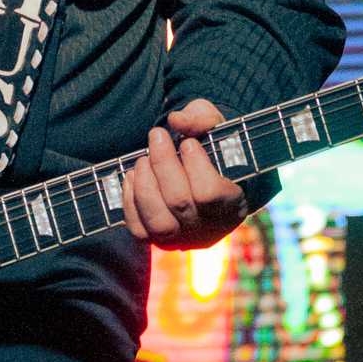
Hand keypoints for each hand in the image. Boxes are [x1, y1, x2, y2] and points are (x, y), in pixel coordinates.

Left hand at [122, 98, 250, 249]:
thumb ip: (201, 120)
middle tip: (157, 135)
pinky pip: (138, 229)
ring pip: (158, 222)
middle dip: (163, 163)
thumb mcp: (216, 128)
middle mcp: (209, 230)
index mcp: (233, 205)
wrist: (207, 180)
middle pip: (179, 203)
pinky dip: (130, 201)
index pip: (210, 194)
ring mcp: (182, 239)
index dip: (195, 165)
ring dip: (145, 185)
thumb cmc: (215, 150)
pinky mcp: (157, 241)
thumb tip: (176, 120)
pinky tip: (133, 176)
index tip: (187, 142)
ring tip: (142, 159)